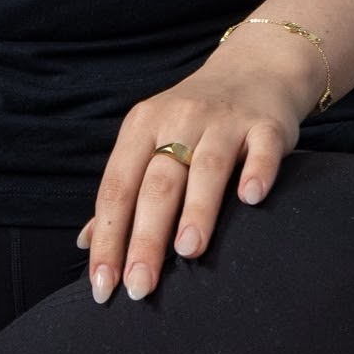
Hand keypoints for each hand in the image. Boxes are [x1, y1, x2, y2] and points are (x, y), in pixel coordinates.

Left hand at [83, 30, 331, 301]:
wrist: (255, 67)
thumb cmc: (194, 120)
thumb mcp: (150, 142)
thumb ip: (123, 192)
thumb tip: (86, 244)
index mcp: (141, 127)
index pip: (117, 189)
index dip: (107, 238)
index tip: (103, 285)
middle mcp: (179, 120)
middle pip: (157, 184)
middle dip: (145, 238)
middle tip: (140, 286)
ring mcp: (225, 121)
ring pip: (206, 167)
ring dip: (196, 210)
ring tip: (188, 251)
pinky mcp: (267, 124)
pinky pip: (262, 149)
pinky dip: (257, 172)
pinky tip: (251, 199)